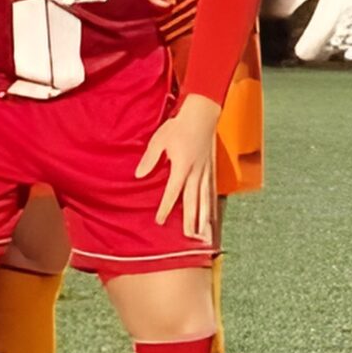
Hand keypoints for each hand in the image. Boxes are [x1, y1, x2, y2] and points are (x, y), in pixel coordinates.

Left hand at [135, 95, 221, 242]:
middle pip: (194, 202)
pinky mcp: (212, 169)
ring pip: (206, 200)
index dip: (166, 208)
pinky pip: (212, 192)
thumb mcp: (159, 140)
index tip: (160, 221)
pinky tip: (212, 217)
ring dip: (205, 218)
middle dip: (191, 221)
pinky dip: (212, 206)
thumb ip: (150, 159)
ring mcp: (206, 172)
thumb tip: (139, 175)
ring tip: (204, 235)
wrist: (202, 115)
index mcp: (182, 167)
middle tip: (189, 238)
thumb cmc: (178, 127)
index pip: (173, 193)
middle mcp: (196, 173)